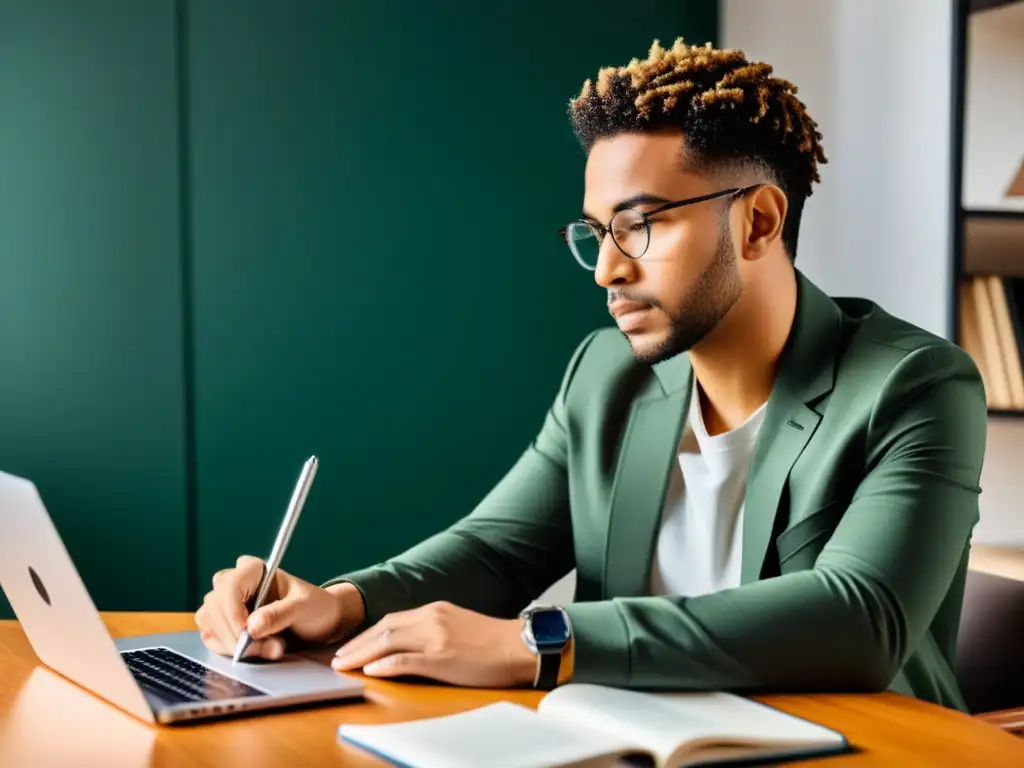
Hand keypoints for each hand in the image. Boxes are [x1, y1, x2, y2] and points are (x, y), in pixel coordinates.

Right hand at [194, 555, 362, 659]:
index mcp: (253, 569)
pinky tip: (255, 653)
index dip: (234, 612)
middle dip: (238, 635)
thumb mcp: (304, 606)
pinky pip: (211, 638)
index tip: (249, 634)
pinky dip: (229, 651)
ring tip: (270, 650)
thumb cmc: (313, 606)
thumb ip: (280, 614)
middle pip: (215, 607)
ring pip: (210, 624)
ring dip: (235, 645)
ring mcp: (224, 603)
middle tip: (270, 649)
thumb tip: (251, 626)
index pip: (229, 586)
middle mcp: (233, 582)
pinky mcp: (221, 624)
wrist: (317, 622)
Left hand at [330, 601, 536, 687]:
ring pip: (388, 642)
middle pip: (383, 629)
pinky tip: (371, 671)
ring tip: (343, 666)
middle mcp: (432, 618)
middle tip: (336, 658)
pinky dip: (385, 665)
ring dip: (361, 654)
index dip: (366, 634)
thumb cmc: (493, 641)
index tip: (350, 646)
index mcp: (435, 610)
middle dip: (356, 644)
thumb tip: (410, 643)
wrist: (521, 646)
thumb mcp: (459, 625)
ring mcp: (436, 637)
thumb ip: (434, 629)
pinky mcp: (443, 657)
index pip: (391, 620)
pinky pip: (406, 660)